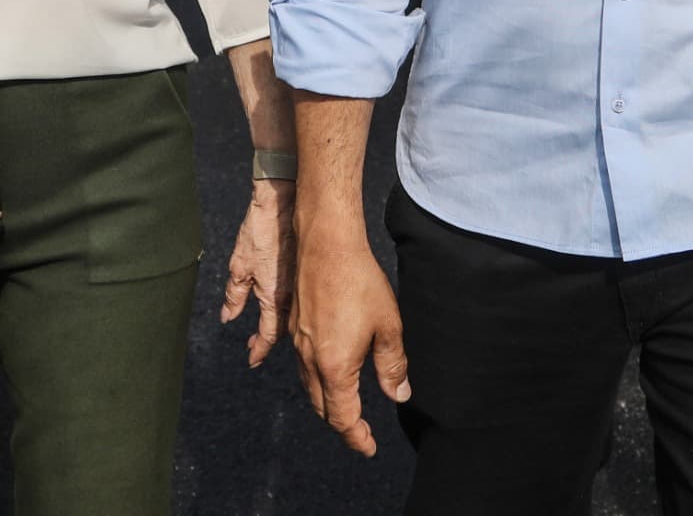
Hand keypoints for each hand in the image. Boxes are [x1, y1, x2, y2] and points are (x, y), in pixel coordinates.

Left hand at [221, 180, 294, 367]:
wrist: (284, 201)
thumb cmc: (260, 230)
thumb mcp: (239, 265)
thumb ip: (235, 296)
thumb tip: (228, 319)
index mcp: (275, 297)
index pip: (268, 335)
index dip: (259, 350)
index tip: (251, 360)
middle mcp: (292, 296)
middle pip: (283, 330)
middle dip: (268, 340)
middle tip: (253, 346)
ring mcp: (301, 284)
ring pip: (292, 316)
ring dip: (278, 325)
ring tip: (264, 330)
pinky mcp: (306, 270)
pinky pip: (298, 299)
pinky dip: (287, 307)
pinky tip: (279, 304)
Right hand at [290, 231, 410, 456]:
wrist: (326, 244)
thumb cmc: (360, 282)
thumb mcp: (388, 326)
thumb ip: (392, 366)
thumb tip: (398, 395)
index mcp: (334, 367)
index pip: (342, 418)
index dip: (357, 438)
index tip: (369, 448)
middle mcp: (310, 360)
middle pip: (322, 408)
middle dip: (342, 424)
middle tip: (361, 433)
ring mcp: (298, 343)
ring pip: (310, 387)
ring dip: (328, 403)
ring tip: (348, 407)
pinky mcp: (294, 326)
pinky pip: (303, 366)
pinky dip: (317, 381)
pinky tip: (330, 371)